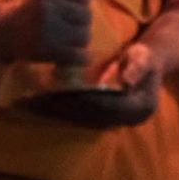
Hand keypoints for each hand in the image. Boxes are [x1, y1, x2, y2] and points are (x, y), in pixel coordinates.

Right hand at [5, 0, 93, 64]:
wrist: (4, 32)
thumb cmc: (33, 10)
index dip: (79, 7)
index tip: (65, 13)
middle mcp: (47, 7)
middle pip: (86, 18)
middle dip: (80, 25)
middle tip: (65, 30)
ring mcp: (47, 29)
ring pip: (84, 37)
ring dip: (78, 42)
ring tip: (65, 42)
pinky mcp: (48, 49)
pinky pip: (81, 56)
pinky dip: (81, 59)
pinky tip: (71, 57)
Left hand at [26, 43, 162, 127]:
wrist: (148, 65)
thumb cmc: (144, 57)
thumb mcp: (143, 57)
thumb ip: (136, 68)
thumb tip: (127, 82)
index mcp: (140, 107)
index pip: (105, 106)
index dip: (82, 100)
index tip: (59, 92)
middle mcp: (129, 120)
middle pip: (90, 116)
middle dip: (62, 108)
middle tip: (35, 100)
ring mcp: (118, 122)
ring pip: (83, 120)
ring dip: (57, 113)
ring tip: (30, 104)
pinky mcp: (106, 120)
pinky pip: (81, 119)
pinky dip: (60, 113)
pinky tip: (40, 105)